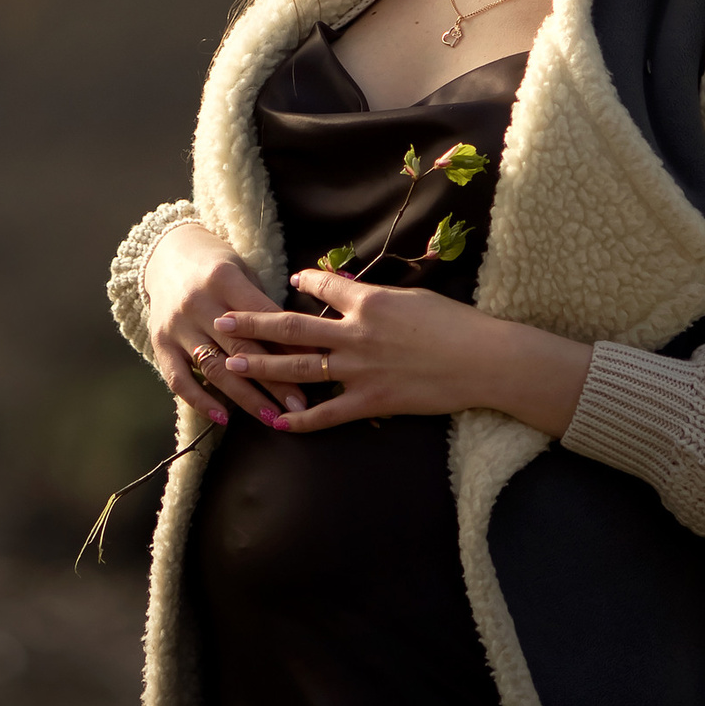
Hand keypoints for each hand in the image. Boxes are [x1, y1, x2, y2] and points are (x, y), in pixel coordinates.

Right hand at [141, 218, 282, 427]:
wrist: (166, 254)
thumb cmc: (215, 264)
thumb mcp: (242, 272)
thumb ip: (263, 307)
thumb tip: (299, 346)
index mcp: (223, 279)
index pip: (262, 319)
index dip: (290, 347)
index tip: (314, 371)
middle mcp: (197, 303)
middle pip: (241, 349)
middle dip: (274, 381)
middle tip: (300, 407)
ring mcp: (177, 326)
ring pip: (215, 368)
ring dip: (245, 397)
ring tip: (272, 417)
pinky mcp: (160, 343)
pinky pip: (179, 379)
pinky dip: (200, 400)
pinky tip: (223, 418)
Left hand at [209, 268, 592, 437]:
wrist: (482, 360)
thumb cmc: (453, 323)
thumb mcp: (412, 296)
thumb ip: (374, 297)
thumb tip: (350, 292)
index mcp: (367, 300)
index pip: (320, 287)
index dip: (300, 283)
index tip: (284, 282)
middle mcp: (355, 332)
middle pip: (293, 328)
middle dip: (254, 325)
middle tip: (222, 322)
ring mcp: (360, 370)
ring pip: (300, 368)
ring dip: (262, 367)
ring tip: (231, 364)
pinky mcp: (372, 401)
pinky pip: (328, 413)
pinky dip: (302, 419)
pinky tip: (278, 423)